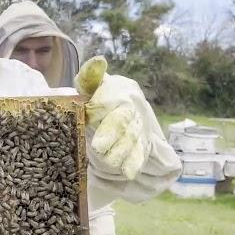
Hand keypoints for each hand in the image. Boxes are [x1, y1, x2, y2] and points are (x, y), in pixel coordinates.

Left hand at [74, 56, 148, 179]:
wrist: (123, 109)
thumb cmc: (99, 97)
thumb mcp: (93, 87)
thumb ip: (90, 77)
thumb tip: (98, 61)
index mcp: (121, 91)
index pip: (113, 101)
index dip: (101, 112)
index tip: (90, 120)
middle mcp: (134, 108)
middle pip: (124, 123)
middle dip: (112, 135)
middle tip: (98, 148)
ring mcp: (140, 127)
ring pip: (133, 140)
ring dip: (123, 152)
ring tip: (111, 164)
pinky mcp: (144, 144)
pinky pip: (141, 154)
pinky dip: (134, 163)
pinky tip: (128, 172)